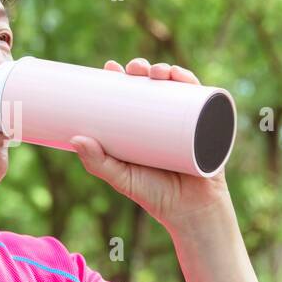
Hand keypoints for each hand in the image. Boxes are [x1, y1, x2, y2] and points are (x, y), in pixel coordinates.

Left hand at [69, 58, 231, 229]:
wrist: (191, 214)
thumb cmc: (155, 196)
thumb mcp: (122, 178)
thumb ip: (98, 162)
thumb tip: (76, 139)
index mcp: (142, 125)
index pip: (131, 93)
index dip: (121, 77)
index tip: (110, 67)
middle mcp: (164, 119)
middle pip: (153, 85)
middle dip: (143, 69)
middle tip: (134, 69)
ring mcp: (186, 121)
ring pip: (176, 87)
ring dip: (167, 70)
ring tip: (156, 72)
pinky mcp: (206, 128)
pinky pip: (203, 101)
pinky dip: (193, 83)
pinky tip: (182, 75)